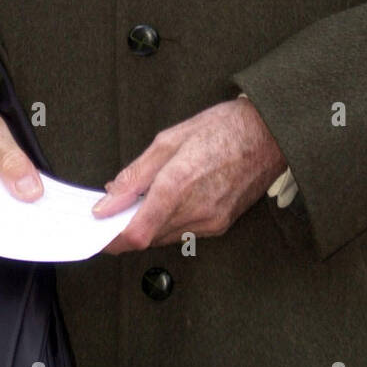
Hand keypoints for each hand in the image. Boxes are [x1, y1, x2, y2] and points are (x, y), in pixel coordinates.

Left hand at [92, 97, 286, 253]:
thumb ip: (136, 174)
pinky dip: (169, 223)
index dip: (112, 239)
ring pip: (165, 238)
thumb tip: (109, 198)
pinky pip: (185, 233)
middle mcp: (195, 210)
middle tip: (116, 209)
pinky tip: (169, 201)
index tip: (98, 231)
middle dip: (127, 228)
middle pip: (148, 238)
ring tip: (143, 200)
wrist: (269, 134)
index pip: (137, 232)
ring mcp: (211, 222)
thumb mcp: (169, 139)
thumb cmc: (222, 128)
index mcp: (178, 184)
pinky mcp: (222, 225)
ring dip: (148, 226)